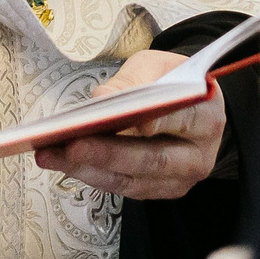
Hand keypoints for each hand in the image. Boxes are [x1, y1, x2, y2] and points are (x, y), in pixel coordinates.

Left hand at [34, 49, 226, 201]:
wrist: (185, 106)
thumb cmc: (171, 83)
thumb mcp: (157, 66)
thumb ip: (133, 79)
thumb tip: (102, 98)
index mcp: (207, 116)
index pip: (186, 120)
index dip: (160, 121)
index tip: (135, 120)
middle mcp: (198, 155)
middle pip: (153, 159)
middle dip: (109, 153)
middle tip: (73, 144)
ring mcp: (178, 179)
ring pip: (132, 180)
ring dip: (88, 168)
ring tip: (51, 154)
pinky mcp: (157, 192)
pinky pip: (121, 187)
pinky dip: (89, 175)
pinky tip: (62, 161)